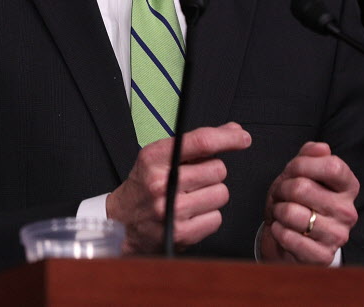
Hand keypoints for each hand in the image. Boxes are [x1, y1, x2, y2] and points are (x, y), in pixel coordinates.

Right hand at [107, 122, 250, 253]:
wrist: (121, 223)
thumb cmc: (144, 186)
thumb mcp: (160, 157)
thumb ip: (197, 144)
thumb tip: (235, 131)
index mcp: (153, 158)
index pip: (200, 142)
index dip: (227, 138)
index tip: (243, 138)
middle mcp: (161, 183)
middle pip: (217, 170)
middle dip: (212, 173)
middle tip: (195, 179)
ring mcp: (172, 209)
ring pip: (221, 194)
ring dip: (212, 195)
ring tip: (191, 197)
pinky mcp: (182, 233)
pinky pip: (217, 218)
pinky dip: (208, 216)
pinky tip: (191, 215)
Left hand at [260, 141, 358, 264]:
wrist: (289, 238)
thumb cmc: (296, 201)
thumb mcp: (299, 173)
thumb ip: (309, 156)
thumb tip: (322, 147)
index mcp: (347, 188)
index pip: (332, 166)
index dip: (303, 164)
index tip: (292, 170)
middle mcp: (348, 212)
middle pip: (302, 187)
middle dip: (282, 189)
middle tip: (282, 196)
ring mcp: (338, 236)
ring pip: (291, 213)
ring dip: (278, 211)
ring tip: (283, 213)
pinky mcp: (322, 256)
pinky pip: (289, 237)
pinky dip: (277, 231)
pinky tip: (283, 230)